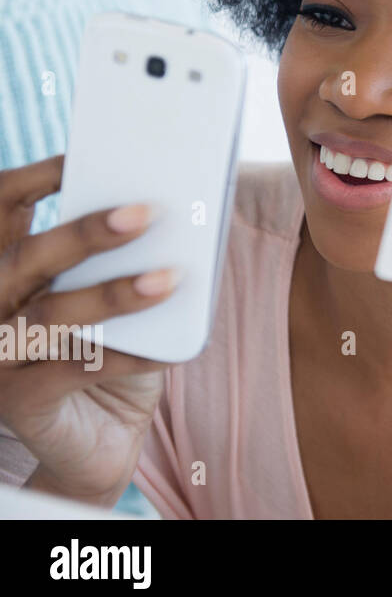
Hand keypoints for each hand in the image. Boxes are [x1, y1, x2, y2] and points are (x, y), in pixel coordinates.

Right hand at [0, 155, 174, 506]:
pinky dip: (127, 355)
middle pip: (24, 258)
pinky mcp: (18, 401)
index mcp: (5, 266)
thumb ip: (120, 256)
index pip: (0, 210)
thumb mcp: (111, 293)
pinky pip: (74, 370)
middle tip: (144, 213)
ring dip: (113, 293)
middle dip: (84, 233)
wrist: (95, 438)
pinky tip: (167, 348)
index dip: (32, 180)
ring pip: (48, 314)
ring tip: (169, 278)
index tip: (81, 159)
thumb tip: (169, 211)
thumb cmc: (110, 349)